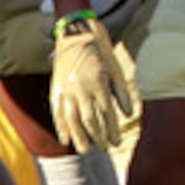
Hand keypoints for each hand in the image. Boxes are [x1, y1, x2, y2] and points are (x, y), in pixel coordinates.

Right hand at [49, 16, 137, 152]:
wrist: (76, 34)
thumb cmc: (101, 52)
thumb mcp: (116, 70)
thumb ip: (122, 93)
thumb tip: (129, 115)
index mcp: (98, 83)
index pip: (106, 114)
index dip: (111, 131)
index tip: (117, 143)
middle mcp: (81, 88)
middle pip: (88, 120)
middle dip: (96, 137)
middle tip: (103, 150)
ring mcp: (66, 89)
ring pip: (71, 119)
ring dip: (78, 137)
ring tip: (85, 151)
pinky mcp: (55, 88)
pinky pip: (57, 112)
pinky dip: (61, 127)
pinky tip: (66, 140)